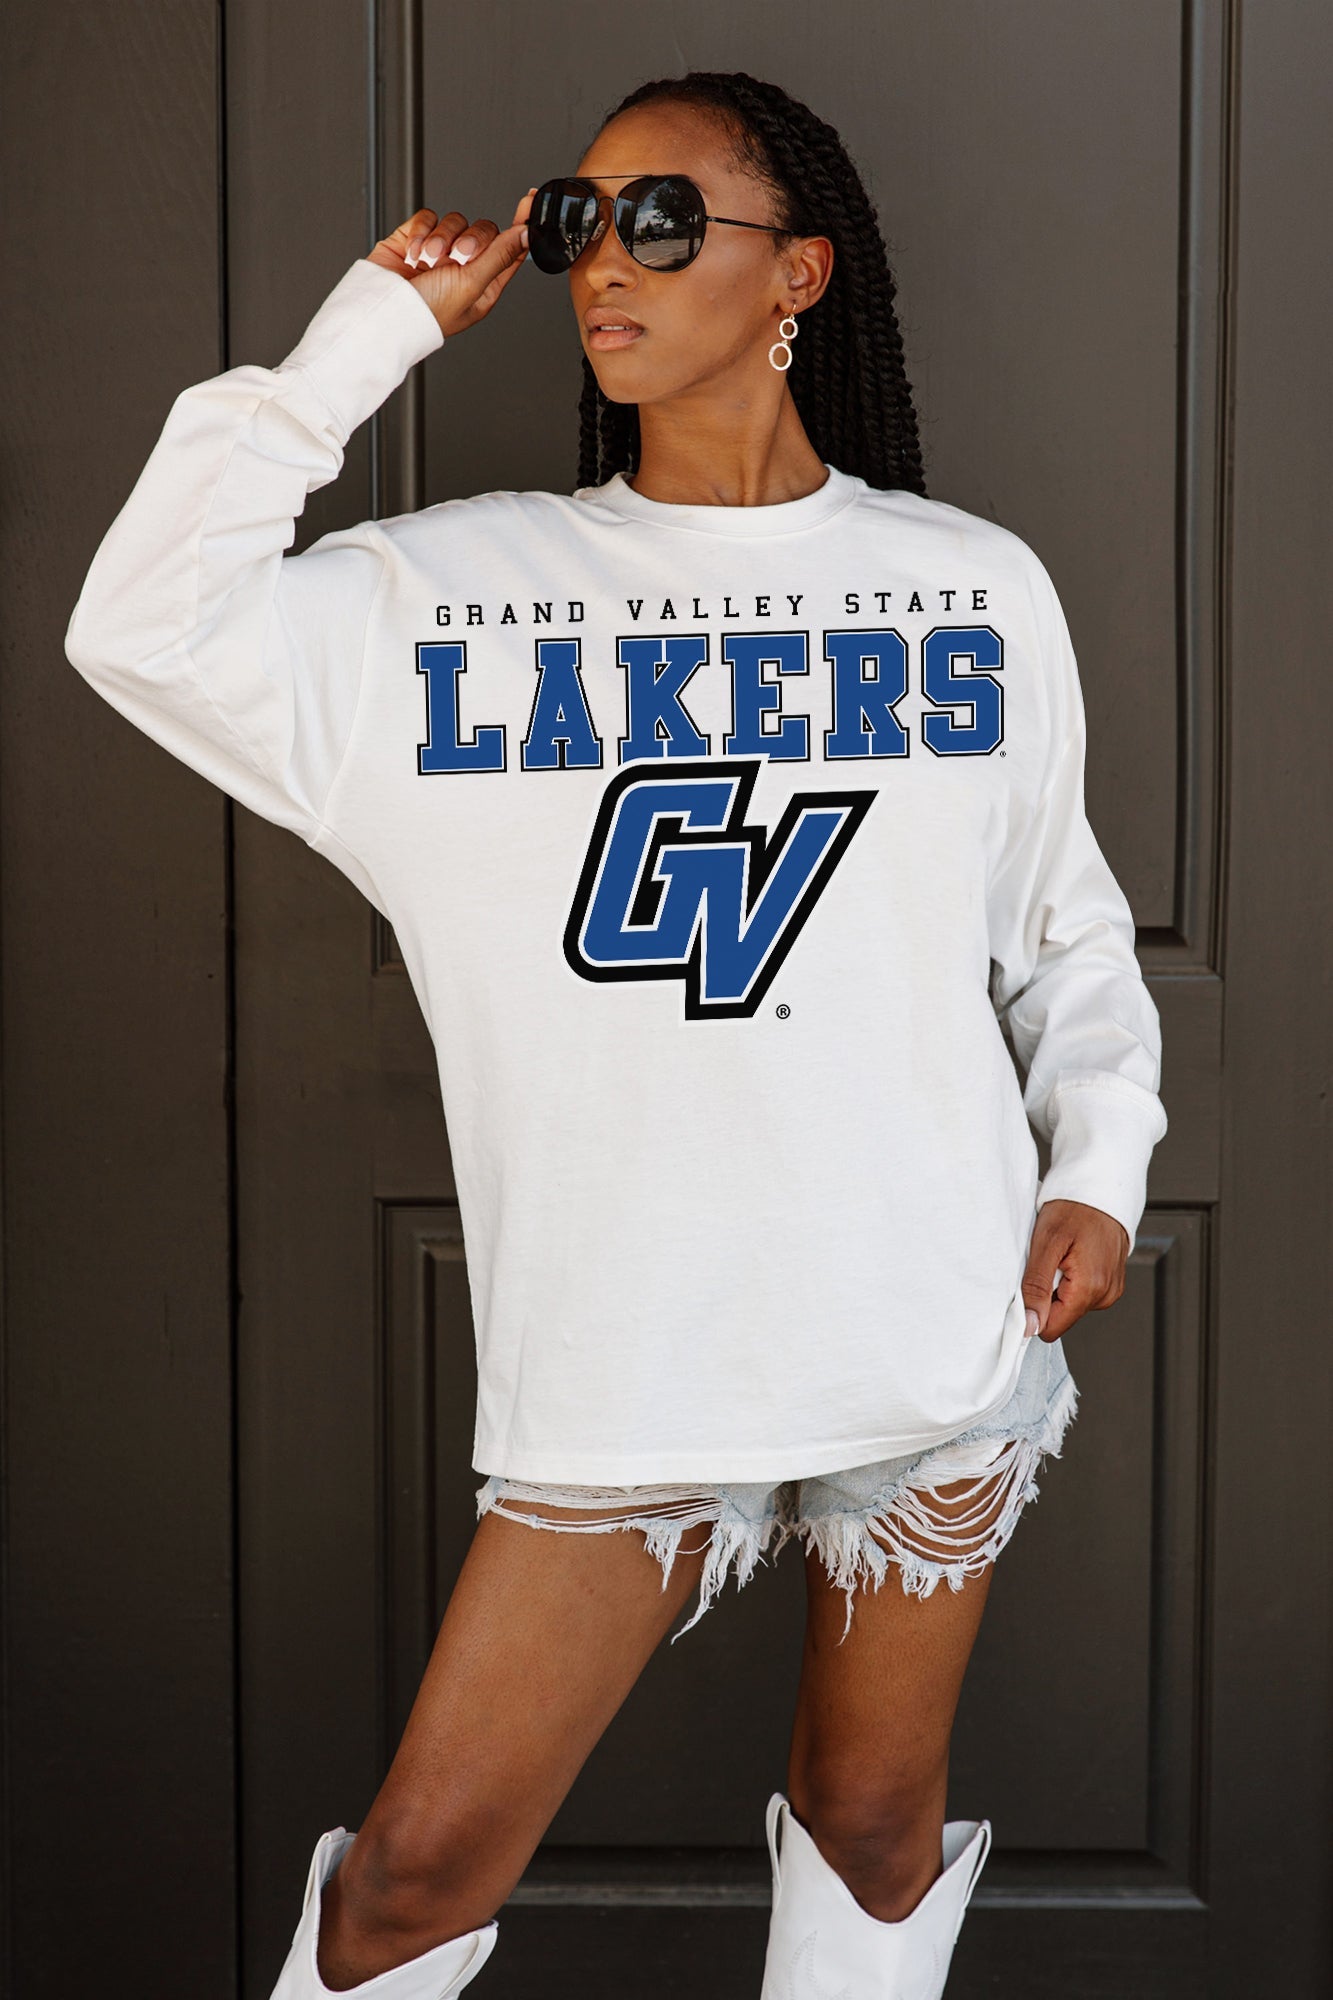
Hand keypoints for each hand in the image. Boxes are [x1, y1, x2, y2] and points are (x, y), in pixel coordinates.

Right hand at [368, 188, 536, 338]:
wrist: (382, 308)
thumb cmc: (427, 311)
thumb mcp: (472, 285)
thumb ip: (500, 255)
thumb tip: (526, 234)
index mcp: (483, 286)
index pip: (510, 250)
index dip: (520, 227)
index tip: (529, 203)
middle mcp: (463, 269)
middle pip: (483, 231)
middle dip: (471, 240)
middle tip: (458, 256)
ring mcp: (439, 252)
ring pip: (455, 221)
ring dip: (441, 239)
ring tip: (429, 261)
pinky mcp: (416, 238)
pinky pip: (428, 218)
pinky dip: (420, 233)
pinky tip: (413, 253)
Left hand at [1021, 1198, 1129, 1341]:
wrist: (1101, 1189)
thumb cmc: (1074, 1209)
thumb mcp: (1046, 1244)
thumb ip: (1037, 1288)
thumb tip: (1030, 1325)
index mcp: (1090, 1290)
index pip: (1051, 1328)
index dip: (1033, 1310)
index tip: (1029, 1284)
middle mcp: (1104, 1295)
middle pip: (1060, 1316)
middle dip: (1047, 1292)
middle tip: (1049, 1260)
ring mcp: (1110, 1290)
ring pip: (1070, 1304)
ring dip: (1059, 1283)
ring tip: (1062, 1254)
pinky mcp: (1110, 1283)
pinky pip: (1082, 1292)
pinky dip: (1071, 1277)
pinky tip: (1073, 1254)